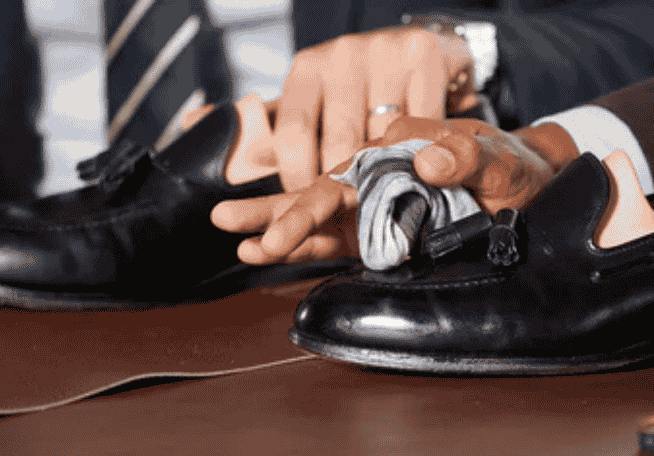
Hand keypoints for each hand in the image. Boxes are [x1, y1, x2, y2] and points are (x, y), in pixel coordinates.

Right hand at [212, 117, 567, 264]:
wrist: (533, 193)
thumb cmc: (514, 167)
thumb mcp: (499, 156)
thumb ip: (467, 154)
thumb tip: (426, 160)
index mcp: (397, 150)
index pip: (347, 170)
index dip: (314, 193)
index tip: (290, 216)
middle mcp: (380, 178)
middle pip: (320, 193)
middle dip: (277, 211)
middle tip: (232, 223)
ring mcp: (378, 209)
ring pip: (318, 218)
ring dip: (277, 228)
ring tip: (236, 240)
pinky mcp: (383, 237)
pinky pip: (337, 243)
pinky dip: (303, 248)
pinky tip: (265, 252)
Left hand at [261, 27, 475, 192]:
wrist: (412, 48)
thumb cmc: (360, 85)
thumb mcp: (318, 100)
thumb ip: (287, 129)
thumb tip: (230, 146)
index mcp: (308, 70)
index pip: (293, 134)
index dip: (299, 177)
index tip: (307, 204)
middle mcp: (342, 57)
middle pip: (339, 143)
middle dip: (344, 185)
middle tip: (347, 210)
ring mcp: (383, 55)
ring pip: (383, 138)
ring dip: (384, 170)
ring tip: (385, 186)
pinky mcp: (422, 57)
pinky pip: (421, 122)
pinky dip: (418, 149)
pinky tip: (415, 158)